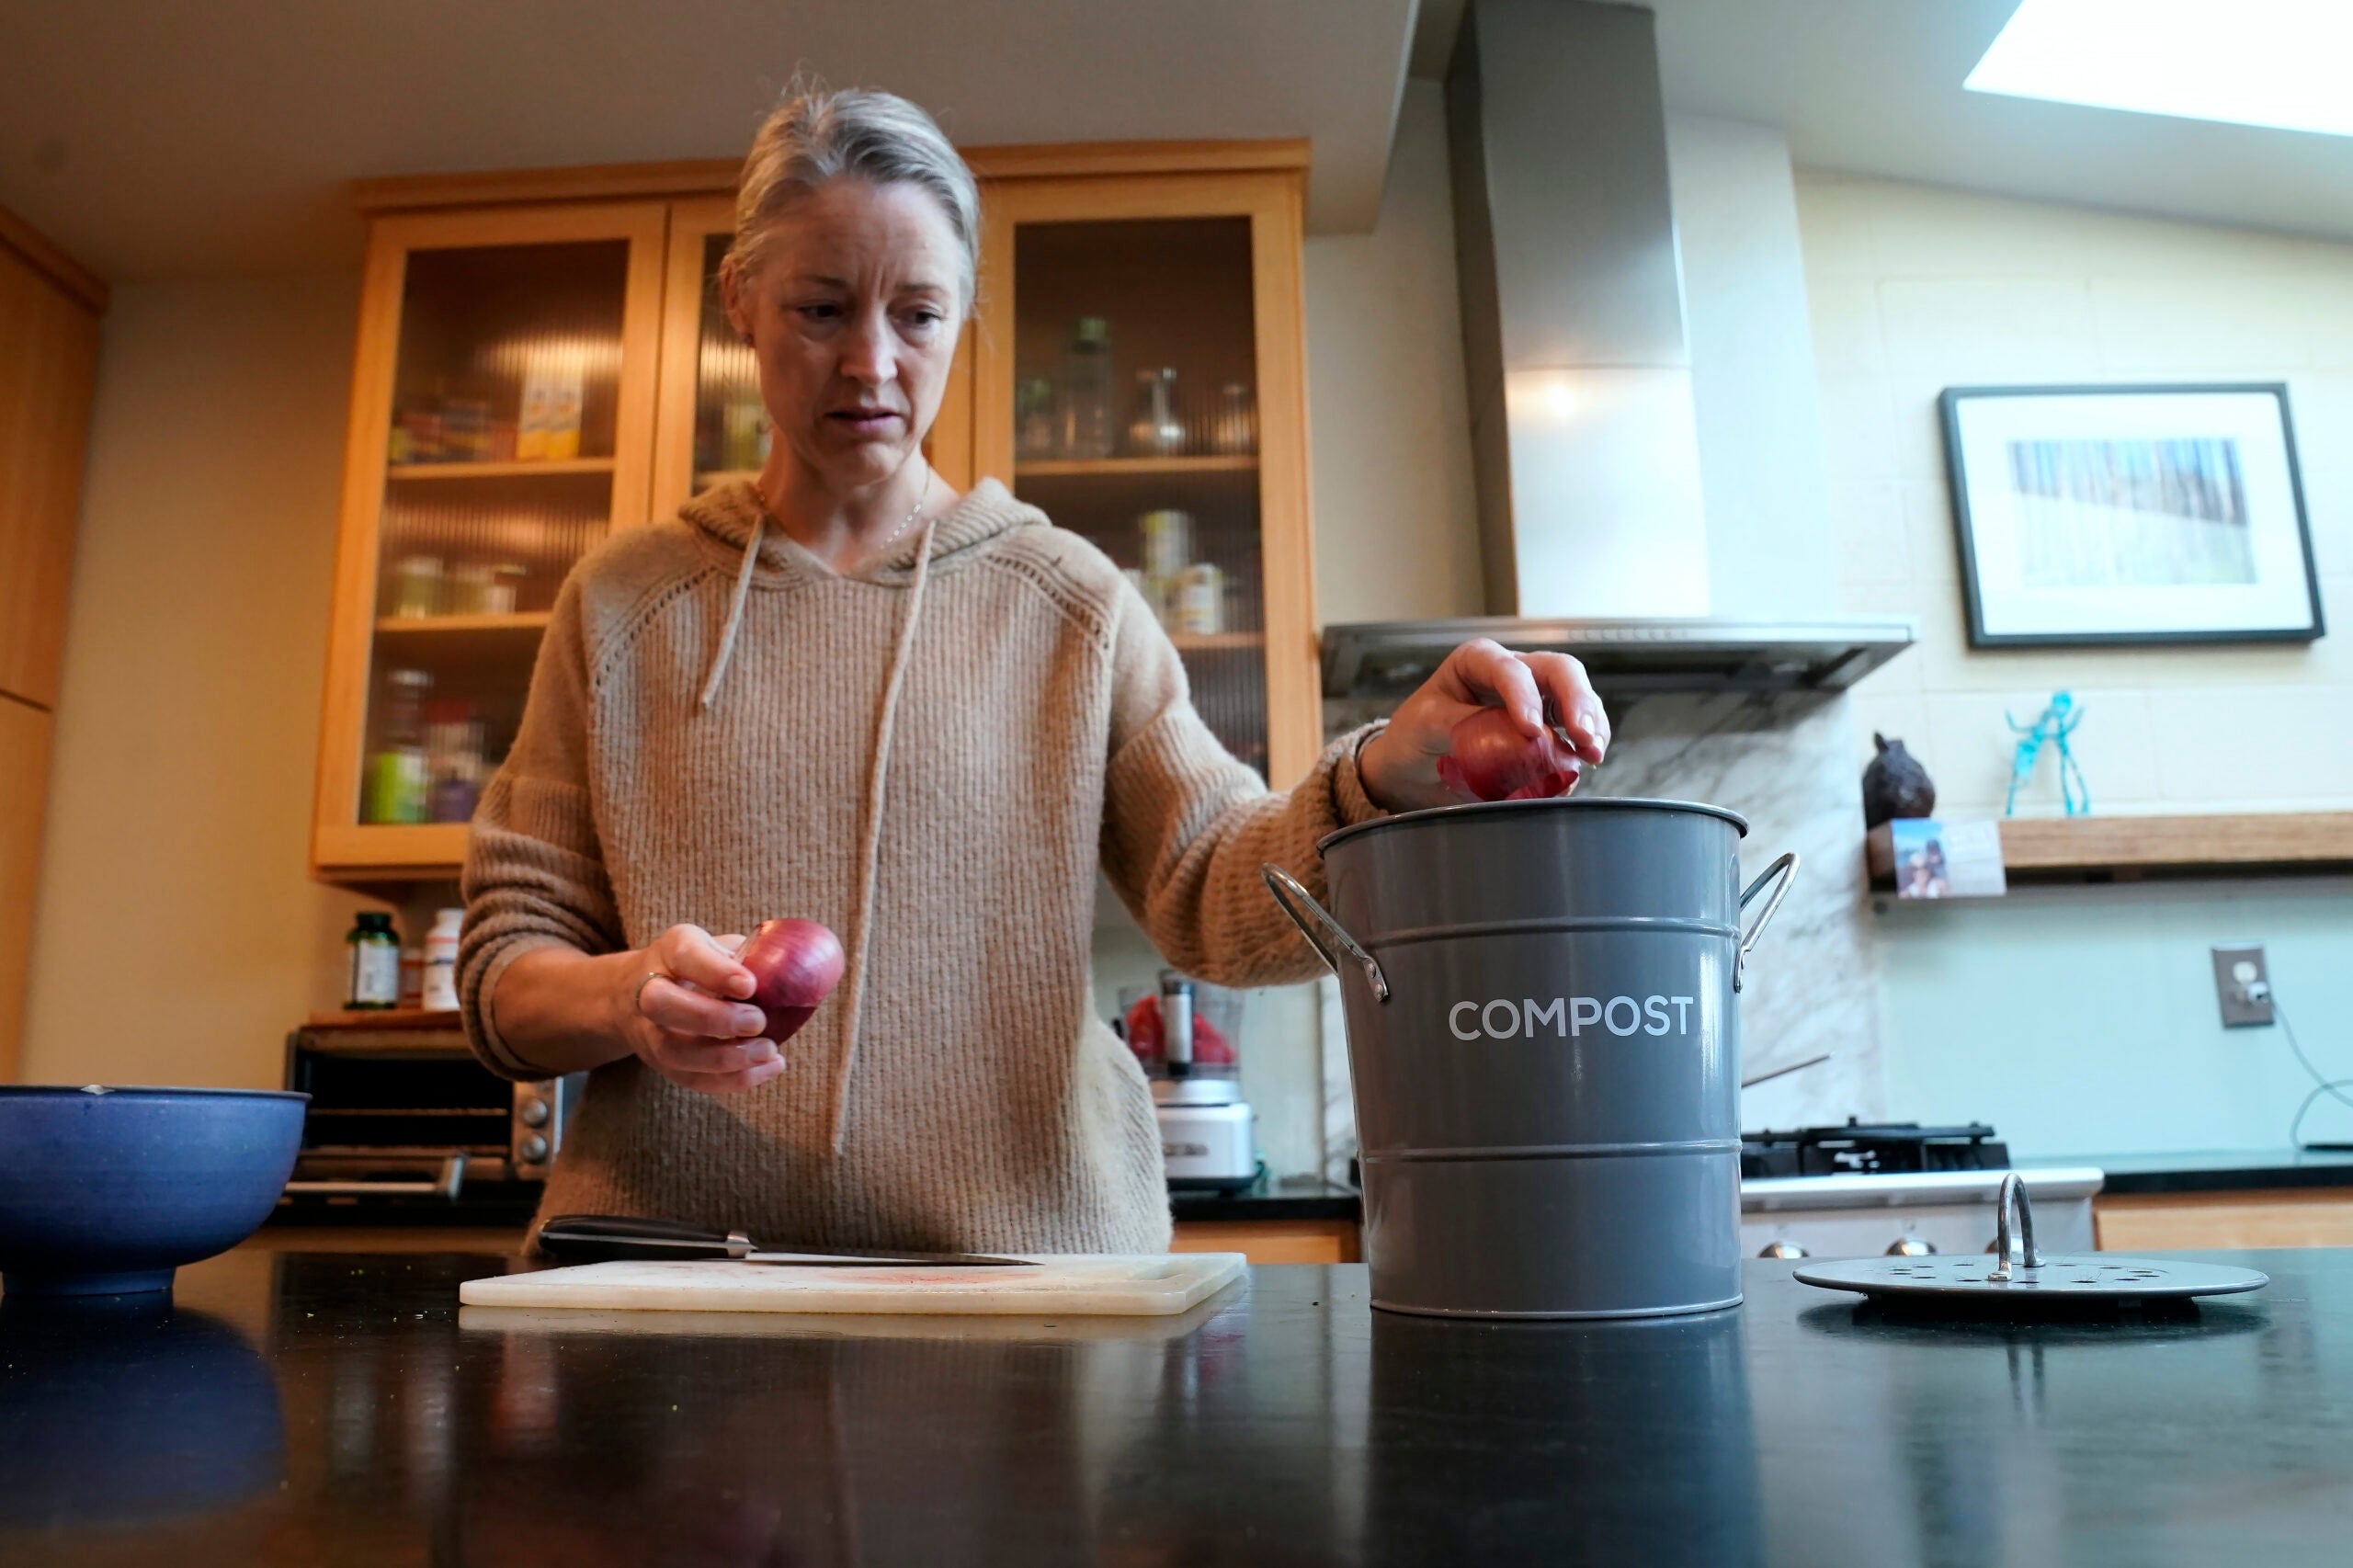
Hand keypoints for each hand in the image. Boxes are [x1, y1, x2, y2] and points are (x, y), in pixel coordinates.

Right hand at [613, 924, 787, 1094]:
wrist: (636, 993)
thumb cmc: (698, 966)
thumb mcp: (719, 947)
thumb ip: (749, 955)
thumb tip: (795, 972)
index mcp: (670, 950)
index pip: (684, 955)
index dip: (716, 972)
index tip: (750, 985)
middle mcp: (648, 990)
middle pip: (664, 1005)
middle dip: (712, 1018)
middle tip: (757, 1022)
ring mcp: (650, 1032)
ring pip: (675, 1052)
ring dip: (726, 1058)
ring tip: (769, 1051)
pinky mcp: (662, 1064)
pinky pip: (691, 1079)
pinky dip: (733, 1080)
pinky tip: (767, 1068)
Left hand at [1356, 639, 1609, 812]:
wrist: (1413, 770)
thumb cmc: (1413, 738)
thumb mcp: (1425, 726)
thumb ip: (1465, 725)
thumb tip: (1514, 739)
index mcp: (1478, 661)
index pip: (1509, 669)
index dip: (1523, 696)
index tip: (1529, 731)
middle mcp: (1512, 674)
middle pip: (1558, 672)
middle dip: (1576, 701)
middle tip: (1584, 737)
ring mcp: (1534, 700)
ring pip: (1576, 698)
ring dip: (1591, 724)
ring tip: (1593, 754)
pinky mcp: (1545, 730)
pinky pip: (1574, 730)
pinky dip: (1585, 746)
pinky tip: (1585, 764)